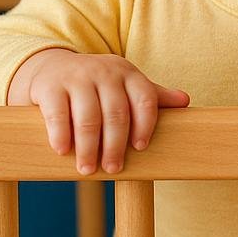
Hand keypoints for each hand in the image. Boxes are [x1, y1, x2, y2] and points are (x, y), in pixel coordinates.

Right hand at [7, 48, 189, 174]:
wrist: (52, 67)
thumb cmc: (96, 85)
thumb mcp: (125, 86)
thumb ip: (152, 96)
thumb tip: (186, 102)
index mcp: (128, 73)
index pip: (145, 98)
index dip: (145, 124)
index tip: (140, 148)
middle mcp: (105, 72)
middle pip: (116, 113)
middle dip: (115, 145)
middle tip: (113, 169)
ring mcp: (77, 78)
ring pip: (88, 117)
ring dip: (89, 147)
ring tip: (87, 169)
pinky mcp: (51, 87)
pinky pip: (58, 114)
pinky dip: (61, 135)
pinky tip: (63, 151)